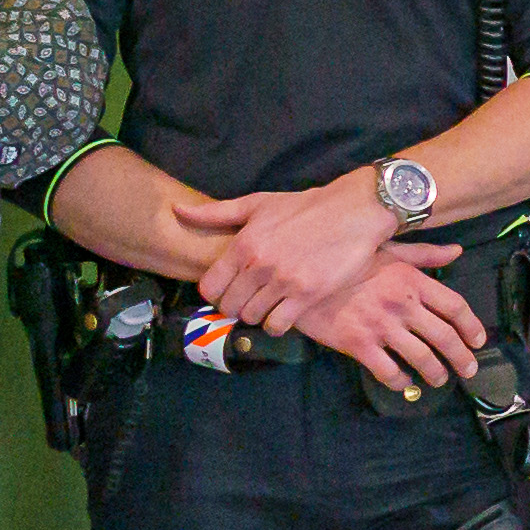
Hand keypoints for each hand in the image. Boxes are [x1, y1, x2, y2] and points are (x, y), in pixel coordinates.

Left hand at [178, 169, 398, 327]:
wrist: (352, 211)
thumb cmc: (304, 207)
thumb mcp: (257, 204)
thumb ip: (216, 213)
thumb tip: (176, 210)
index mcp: (243, 243)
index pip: (210, 288)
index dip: (216, 295)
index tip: (229, 292)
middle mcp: (259, 264)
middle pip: (229, 307)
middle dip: (236, 307)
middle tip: (250, 301)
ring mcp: (283, 281)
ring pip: (252, 317)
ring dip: (258, 316)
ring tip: (268, 306)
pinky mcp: (307, 294)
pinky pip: (278, 325)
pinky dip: (277, 325)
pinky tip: (285, 313)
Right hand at [294, 245, 482, 392]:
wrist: (301, 277)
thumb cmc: (346, 261)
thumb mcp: (387, 250)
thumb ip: (424, 255)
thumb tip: (457, 252)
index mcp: (412, 280)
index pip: (455, 307)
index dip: (472, 327)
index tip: (478, 341)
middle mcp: (402, 304)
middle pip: (445, 338)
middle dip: (462, 359)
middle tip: (468, 370)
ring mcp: (381, 326)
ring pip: (422, 359)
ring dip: (436, 374)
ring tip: (439, 379)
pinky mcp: (358, 344)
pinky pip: (389, 372)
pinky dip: (401, 382)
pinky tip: (404, 383)